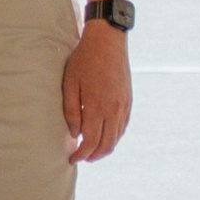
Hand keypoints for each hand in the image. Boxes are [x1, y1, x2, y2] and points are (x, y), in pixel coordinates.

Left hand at [63, 17, 131, 165]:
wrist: (107, 41)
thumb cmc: (84, 59)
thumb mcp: (70, 83)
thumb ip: (72, 111)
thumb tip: (74, 133)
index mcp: (97, 106)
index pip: (91, 142)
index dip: (82, 154)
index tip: (72, 158)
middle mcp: (114, 110)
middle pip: (106, 145)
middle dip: (93, 156)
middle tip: (81, 157)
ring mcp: (123, 106)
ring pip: (116, 137)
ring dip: (105, 148)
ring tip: (91, 150)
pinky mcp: (128, 101)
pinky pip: (123, 126)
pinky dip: (114, 136)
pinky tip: (105, 135)